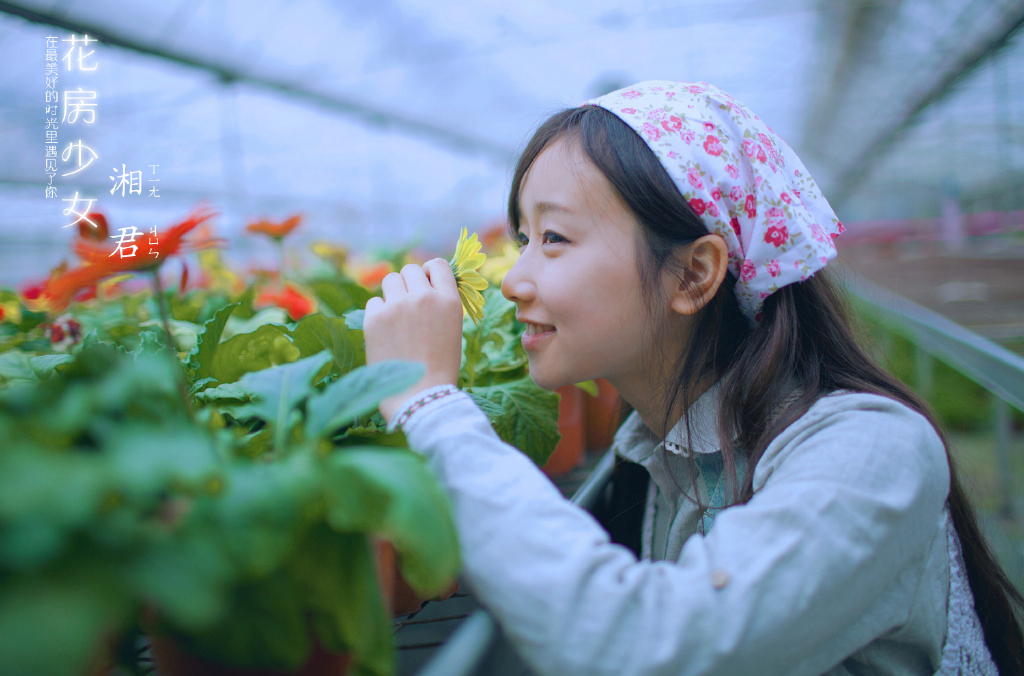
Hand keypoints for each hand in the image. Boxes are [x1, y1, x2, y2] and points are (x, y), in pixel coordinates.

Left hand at [363, 259, 463, 422]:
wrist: (419, 396)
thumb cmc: (439, 367)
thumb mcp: (452, 329)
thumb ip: (440, 303)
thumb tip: (423, 282)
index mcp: (449, 301)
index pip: (438, 265)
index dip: (429, 272)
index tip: (425, 282)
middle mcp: (423, 297)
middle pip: (409, 269)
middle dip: (408, 283)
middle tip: (408, 305)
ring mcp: (397, 306)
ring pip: (390, 280)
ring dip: (392, 294)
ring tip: (397, 318)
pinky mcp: (375, 318)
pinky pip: (374, 302)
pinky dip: (378, 313)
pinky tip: (386, 333)